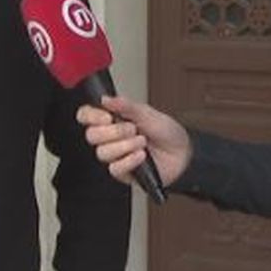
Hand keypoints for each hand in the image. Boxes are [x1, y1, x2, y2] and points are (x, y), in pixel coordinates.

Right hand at [76, 96, 192, 187]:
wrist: (183, 153)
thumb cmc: (166, 132)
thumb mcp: (148, 114)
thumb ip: (126, 106)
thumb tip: (106, 99)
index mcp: (113, 119)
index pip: (87, 116)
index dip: (90, 116)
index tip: (107, 117)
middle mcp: (111, 137)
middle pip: (91, 135)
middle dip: (113, 132)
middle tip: (132, 129)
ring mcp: (116, 155)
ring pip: (102, 153)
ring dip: (124, 146)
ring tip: (142, 142)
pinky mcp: (123, 172)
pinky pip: (114, 168)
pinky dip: (129, 160)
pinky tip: (142, 156)